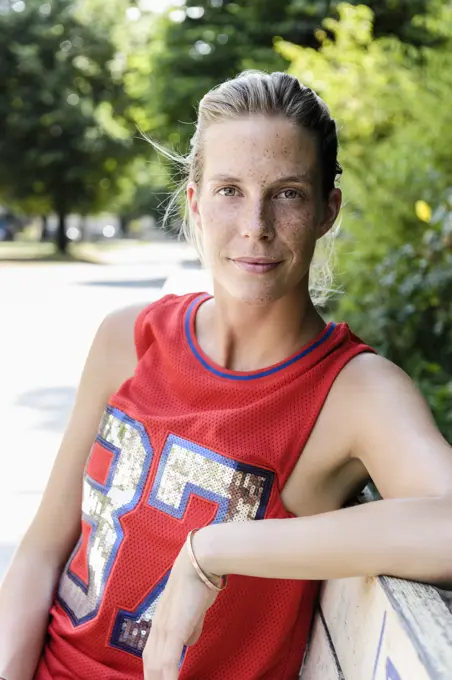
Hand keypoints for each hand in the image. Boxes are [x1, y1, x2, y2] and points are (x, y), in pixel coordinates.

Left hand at [142, 535, 219, 679]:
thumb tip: (190, 644)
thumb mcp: (195, 611)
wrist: (199, 563)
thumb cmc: (199, 583)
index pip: (152, 657)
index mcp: (161, 624)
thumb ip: (192, 627)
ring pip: (155, 668)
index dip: (153, 673)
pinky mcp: (173, 630)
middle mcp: (157, 629)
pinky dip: (168, 679)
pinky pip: (168, 663)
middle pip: (149, 665)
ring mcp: (164, 630)